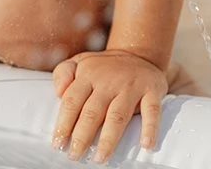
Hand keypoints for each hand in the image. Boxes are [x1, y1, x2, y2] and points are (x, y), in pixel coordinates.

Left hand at [51, 49, 167, 163]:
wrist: (138, 53)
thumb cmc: (103, 66)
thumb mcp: (79, 62)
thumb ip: (62, 74)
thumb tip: (58, 93)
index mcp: (88, 74)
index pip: (72, 100)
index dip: (64, 122)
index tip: (57, 143)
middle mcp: (108, 80)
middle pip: (92, 111)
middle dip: (82, 136)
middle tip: (75, 156)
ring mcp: (130, 86)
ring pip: (118, 115)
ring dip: (108, 139)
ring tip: (100, 158)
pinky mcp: (151, 91)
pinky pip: (152, 111)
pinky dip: (150, 127)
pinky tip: (145, 144)